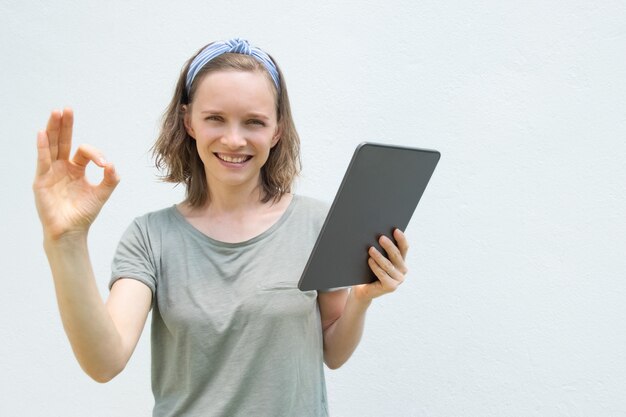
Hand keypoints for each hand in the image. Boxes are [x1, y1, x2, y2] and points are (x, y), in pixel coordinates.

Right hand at [33, 108, 119, 240]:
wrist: (72, 231)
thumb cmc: (84, 213)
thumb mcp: (102, 194)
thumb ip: (111, 179)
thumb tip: (112, 165)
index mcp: (76, 169)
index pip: (83, 151)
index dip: (95, 154)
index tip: (104, 165)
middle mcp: (62, 167)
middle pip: (63, 141)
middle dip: (65, 125)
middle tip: (67, 108)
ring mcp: (50, 173)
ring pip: (51, 146)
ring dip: (54, 129)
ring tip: (56, 112)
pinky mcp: (42, 181)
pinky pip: (42, 161)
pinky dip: (43, 147)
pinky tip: (42, 134)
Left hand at [351, 229, 408, 301]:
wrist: (364, 290)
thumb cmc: (369, 271)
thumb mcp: (377, 258)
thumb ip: (381, 249)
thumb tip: (378, 235)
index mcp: (402, 261)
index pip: (404, 248)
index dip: (401, 238)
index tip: (395, 230)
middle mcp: (403, 270)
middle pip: (396, 255)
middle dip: (388, 246)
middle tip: (381, 238)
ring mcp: (398, 280)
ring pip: (388, 265)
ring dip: (379, 256)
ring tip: (371, 249)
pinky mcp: (391, 287)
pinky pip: (382, 274)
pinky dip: (375, 267)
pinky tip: (370, 260)